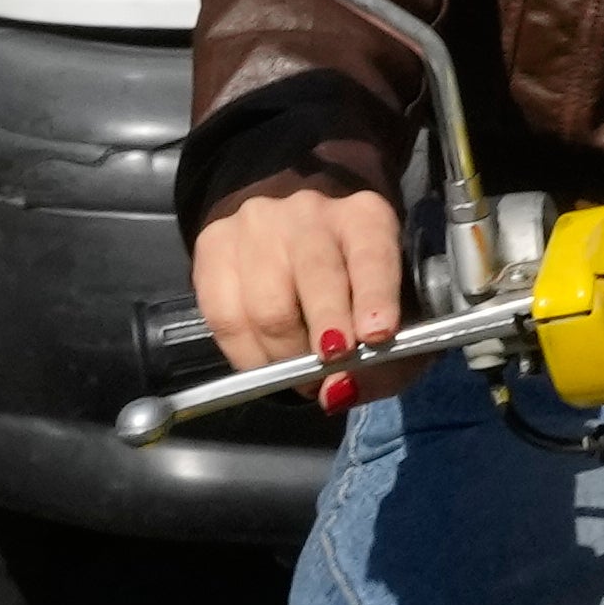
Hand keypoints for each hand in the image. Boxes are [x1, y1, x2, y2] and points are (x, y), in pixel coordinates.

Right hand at [188, 171, 421, 410]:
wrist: (288, 238)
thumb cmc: (351, 288)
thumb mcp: (389, 318)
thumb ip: (384, 362)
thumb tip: (340, 392)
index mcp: (365, 218)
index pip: (372, 253)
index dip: (375, 296)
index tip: (376, 335)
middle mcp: (309, 212)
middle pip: (316, 275)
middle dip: (326, 330)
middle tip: (330, 372)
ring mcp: (257, 225)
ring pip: (266, 306)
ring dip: (286, 356)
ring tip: (301, 375)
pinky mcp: (214, 245)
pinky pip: (224, 317)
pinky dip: (247, 356)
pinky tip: (266, 362)